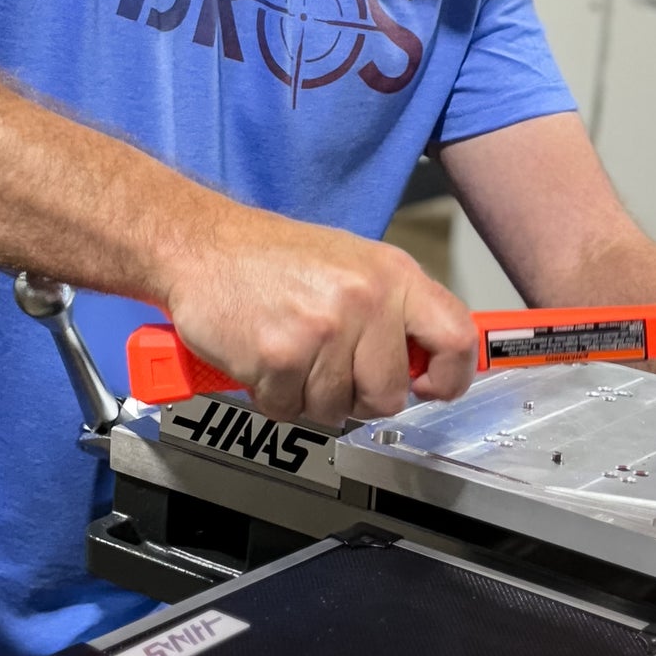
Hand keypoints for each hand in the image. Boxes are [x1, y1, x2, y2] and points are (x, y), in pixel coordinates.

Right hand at [164, 206, 477, 422]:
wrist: (198, 245)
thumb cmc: (267, 256)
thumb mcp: (350, 263)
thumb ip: (392, 309)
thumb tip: (426, 358)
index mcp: (391, 274)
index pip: (456, 338)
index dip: (449, 376)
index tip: (430, 387)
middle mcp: (364, 299)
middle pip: (391, 394)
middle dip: (359, 395)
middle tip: (330, 368)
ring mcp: (323, 329)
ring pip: (338, 409)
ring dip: (309, 396)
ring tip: (291, 354)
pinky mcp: (280, 357)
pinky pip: (290, 410)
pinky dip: (273, 396)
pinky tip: (264, 360)